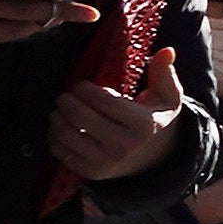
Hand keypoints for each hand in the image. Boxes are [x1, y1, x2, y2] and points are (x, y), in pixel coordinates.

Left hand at [50, 48, 184, 183]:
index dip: (83, 88)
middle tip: (67, 95)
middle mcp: (123, 145)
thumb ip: (164, 73)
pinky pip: (61, 151)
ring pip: (65, 133)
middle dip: (66, 99)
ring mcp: (105, 161)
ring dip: (56, 116)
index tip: (82, 85)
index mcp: (142, 125)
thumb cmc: (154, 121)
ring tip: (61, 109)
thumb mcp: (167, 98)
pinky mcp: (90, 172)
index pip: (100, 99)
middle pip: (77, 115)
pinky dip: (54, 136)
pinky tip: (61, 127)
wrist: (154, 159)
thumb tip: (167, 51)